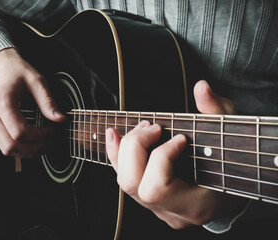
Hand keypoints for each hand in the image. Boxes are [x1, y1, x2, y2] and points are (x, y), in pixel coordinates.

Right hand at [0, 48, 64, 157]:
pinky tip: (34, 142)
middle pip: (11, 146)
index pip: (19, 132)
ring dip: (27, 151)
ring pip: (6, 149)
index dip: (40, 136)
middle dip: (35, 148)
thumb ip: (48, 102)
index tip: (53, 130)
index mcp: (1, 102)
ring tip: (45, 144)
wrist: (1, 65)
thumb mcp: (37, 81)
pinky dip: (20, 148)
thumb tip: (60, 119)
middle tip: (51, 141)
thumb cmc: (17, 71)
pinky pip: (4, 144)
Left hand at [105, 80, 246, 228]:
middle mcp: (171, 212)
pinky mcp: (149, 198)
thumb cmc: (235, 164)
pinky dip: (117, 153)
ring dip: (126, 148)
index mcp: (194, 205)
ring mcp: (157, 207)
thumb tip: (201, 87)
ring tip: (143, 126)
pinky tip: (113, 133)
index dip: (162, 157)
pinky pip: (124, 177)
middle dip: (137, 147)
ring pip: (124, 181)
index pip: (158, 188)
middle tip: (154, 126)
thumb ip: (216, 112)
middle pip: (133, 184)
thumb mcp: (230, 135)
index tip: (179, 137)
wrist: (231, 190)